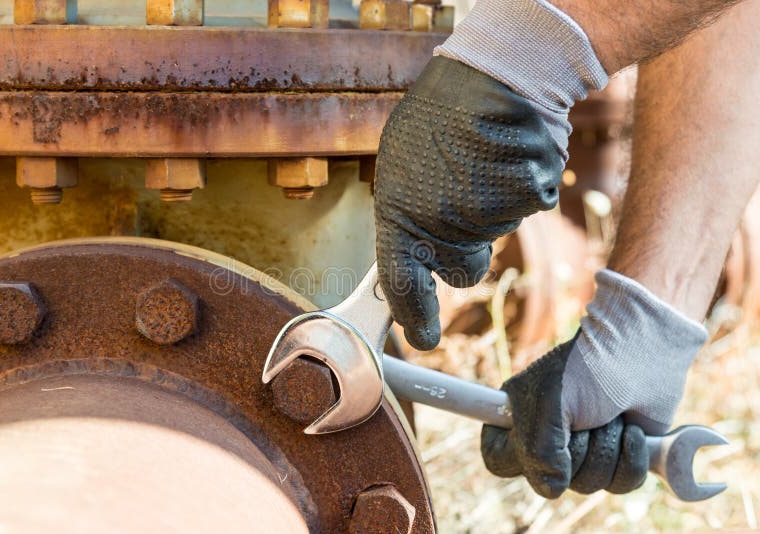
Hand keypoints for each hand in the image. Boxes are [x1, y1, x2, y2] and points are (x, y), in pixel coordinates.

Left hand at [374, 56, 562, 349]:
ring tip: (479, 160)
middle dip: (462, 248)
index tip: (423, 337)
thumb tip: (412, 257)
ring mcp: (490, 215)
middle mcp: (445, 223)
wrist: (494, 73)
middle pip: (462, 267)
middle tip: (459, 198)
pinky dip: (514, 192)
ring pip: (492, 236)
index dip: (414, 317)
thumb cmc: (440, 116)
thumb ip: (405, 215)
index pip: (402, 284)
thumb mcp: (400, 165)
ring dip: (487, 208)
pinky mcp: (529, 202)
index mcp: (401, 215)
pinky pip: (520, 213)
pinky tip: (503, 159)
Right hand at [482, 338, 648, 497]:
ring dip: (608, 447)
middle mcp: (545, 440)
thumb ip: (538, 451)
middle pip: (552, 481)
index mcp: (515, 419)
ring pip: (589, 485)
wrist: (642, 352)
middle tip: (585, 413)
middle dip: (579, 448)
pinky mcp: (616, 458)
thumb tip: (555, 489)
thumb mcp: (549, 403)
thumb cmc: (587, 368)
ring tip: (612, 415)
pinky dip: (632, 458)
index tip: (545, 437)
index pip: (499, 461)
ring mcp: (581, 451)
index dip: (521, 459)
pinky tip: (632, 429)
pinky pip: (621, 484)